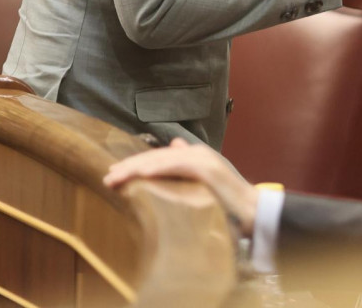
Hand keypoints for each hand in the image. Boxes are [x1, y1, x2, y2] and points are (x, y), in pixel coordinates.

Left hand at [104, 138, 258, 235]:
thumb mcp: (202, 187)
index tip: (115, 175)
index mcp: (195, 157)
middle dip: (130, 166)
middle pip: (156, 156)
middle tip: (108, 177)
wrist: (252, 212)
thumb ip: (186, 171)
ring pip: (162, 159)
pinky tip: (140, 174)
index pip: (159, 158)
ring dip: (136, 168)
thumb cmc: (227, 205)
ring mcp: (203, 158)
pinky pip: (176, 165)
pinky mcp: (207, 168)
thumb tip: (173, 148)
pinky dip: (157, 168)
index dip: (136, 165)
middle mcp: (198, 153)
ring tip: (116, 177)